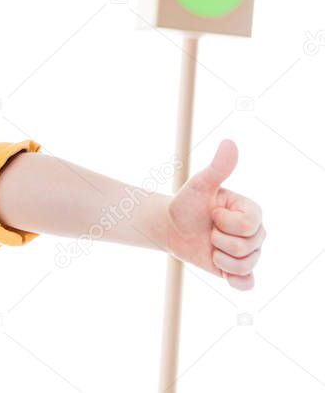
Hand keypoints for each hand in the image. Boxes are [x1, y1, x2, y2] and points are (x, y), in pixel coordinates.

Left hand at [167, 139, 264, 289]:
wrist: (170, 226)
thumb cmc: (187, 203)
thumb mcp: (200, 184)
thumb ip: (218, 167)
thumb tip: (230, 143)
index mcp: (252, 211)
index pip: (248, 225)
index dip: (224, 221)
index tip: (212, 213)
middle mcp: (255, 233)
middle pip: (248, 247)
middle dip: (219, 240)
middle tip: (208, 230)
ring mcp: (247, 253)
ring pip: (245, 266)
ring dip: (219, 257)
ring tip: (209, 246)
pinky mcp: (235, 270)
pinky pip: (246, 284)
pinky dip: (236, 281)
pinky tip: (222, 272)